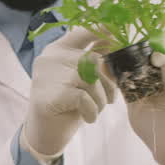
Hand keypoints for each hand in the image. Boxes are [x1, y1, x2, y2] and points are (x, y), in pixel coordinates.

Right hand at [24, 27, 116, 157]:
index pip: (83, 31)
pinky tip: (89, 117)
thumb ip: (93, 61)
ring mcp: (46, 75)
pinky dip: (92, 110)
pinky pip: (83, 98)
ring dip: (100, 99)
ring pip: (90, 80)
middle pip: (93, 60)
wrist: (45, 134)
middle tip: (109, 99)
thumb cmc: (67, 105)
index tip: (120, 36)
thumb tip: (116, 40)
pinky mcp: (48, 95)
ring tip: (95, 110)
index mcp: (58, 49)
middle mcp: (50, 57)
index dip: (104, 30)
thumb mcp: (81, 79)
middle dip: (108, 83)